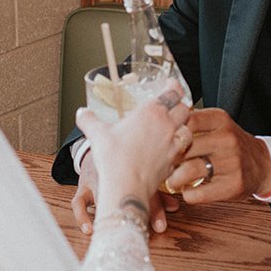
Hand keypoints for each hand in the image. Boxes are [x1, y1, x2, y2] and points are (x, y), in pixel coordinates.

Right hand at [71, 150, 183, 236]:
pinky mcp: (83, 185)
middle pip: (129, 190)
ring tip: (121, 233)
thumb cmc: (121, 160)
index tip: (164, 222)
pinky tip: (89, 230)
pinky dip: (83, 217)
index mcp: (131, 165)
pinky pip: (79, 202)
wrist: (97, 145)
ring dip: (113, 215)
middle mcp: (114, 170)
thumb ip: (157, 189)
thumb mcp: (138, 170)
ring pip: (104, 196)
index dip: (156, 207)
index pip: (146, 185)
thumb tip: (176, 207)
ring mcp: (97, 178)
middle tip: (157, 228)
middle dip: (144, 209)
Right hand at [73, 86, 191, 234]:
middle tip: (172, 106)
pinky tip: (169, 151)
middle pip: (185, 109)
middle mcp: (167, 126)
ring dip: (183, 127)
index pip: (173, 92)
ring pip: (189, 130)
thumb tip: (82, 113)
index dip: (175, 86)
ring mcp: (173, 145)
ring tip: (174, 129)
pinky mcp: (173, 163)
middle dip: (180, 106)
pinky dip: (179, 149)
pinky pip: (183, 152)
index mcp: (151, 112)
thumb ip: (89, 120)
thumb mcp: (96, 133)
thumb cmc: (114, 158)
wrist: (125, 186)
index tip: (172, 84)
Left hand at [164, 107, 270, 203]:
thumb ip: (192, 121)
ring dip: (174, 179)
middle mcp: (227, 139)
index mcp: (220, 120)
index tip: (162, 143)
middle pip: (184, 148)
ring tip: (172, 180)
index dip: (169, 134)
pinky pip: (198, 193)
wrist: (262, 164)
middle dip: (168, 160)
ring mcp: (231, 162)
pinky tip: (188, 190)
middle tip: (161, 166)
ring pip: (189, 171)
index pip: (186, 121)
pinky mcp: (233, 185)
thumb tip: (158, 123)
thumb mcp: (217, 124)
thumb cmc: (231, 145)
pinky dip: (187, 194)